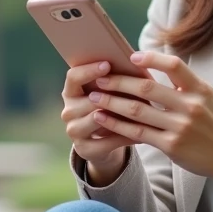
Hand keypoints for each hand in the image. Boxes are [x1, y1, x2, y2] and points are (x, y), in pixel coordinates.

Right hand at [61, 61, 137, 183]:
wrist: (102, 143)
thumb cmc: (110, 108)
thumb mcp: (108, 93)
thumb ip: (115, 79)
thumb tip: (136, 61)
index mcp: (71, 92)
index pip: (73, 77)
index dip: (89, 70)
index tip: (107, 64)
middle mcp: (68, 112)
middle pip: (88, 100)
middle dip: (111, 95)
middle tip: (134, 88)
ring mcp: (74, 132)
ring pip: (98, 120)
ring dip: (121, 115)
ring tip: (143, 109)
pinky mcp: (84, 150)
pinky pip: (108, 141)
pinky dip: (127, 136)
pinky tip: (144, 132)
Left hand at [88, 52, 212, 200]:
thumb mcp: (206, 97)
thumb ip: (183, 83)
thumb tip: (153, 64)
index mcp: (199, 89)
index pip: (174, 65)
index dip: (151, 58)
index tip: (131, 56)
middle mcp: (190, 106)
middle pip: (148, 87)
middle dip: (119, 81)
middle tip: (99, 77)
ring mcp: (180, 127)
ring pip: (138, 110)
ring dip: (112, 102)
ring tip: (94, 97)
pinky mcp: (171, 146)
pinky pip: (138, 133)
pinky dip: (117, 125)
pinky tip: (103, 119)